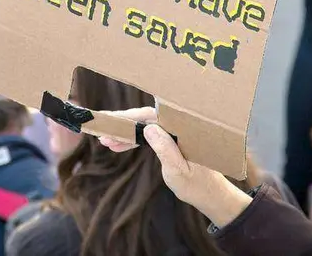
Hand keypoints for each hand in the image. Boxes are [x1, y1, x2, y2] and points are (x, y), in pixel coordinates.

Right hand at [99, 107, 250, 226]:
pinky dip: (133, 141)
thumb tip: (149, 128)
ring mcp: (173, 132)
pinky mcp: (170, 140)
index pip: (151, 115)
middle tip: (101, 132)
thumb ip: (165, 149)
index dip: (129, 116)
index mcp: (182, 129)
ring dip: (125, 134)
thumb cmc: (198, 185)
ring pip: (144, 127)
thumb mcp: (178, 170)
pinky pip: (149, 136)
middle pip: (145, 118)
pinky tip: (118, 146)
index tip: (111, 119)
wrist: (211, 195)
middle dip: (122, 125)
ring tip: (105, 141)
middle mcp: (177, 126)